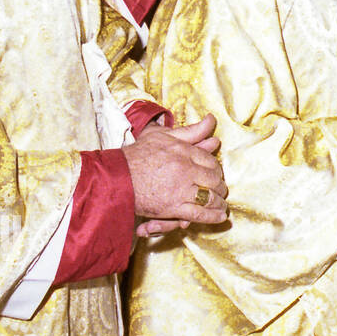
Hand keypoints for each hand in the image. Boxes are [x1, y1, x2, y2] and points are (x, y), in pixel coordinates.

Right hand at [125, 114, 227, 235]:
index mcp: (184, 151)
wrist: (115, 177)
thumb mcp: (162, 136)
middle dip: (220, 186)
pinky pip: (199, 213)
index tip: (216, 174)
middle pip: (214, 179)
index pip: (211, 161)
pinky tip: (219, 216)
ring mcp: (181, 190)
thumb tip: (211, 119)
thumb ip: (190, 131)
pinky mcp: (173, 208)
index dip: (216, 169)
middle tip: (221, 190)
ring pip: (210, 197)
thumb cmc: (136, 155)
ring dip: (219, 201)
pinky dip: (212, 216)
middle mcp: (186, 170)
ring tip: (221, 204)